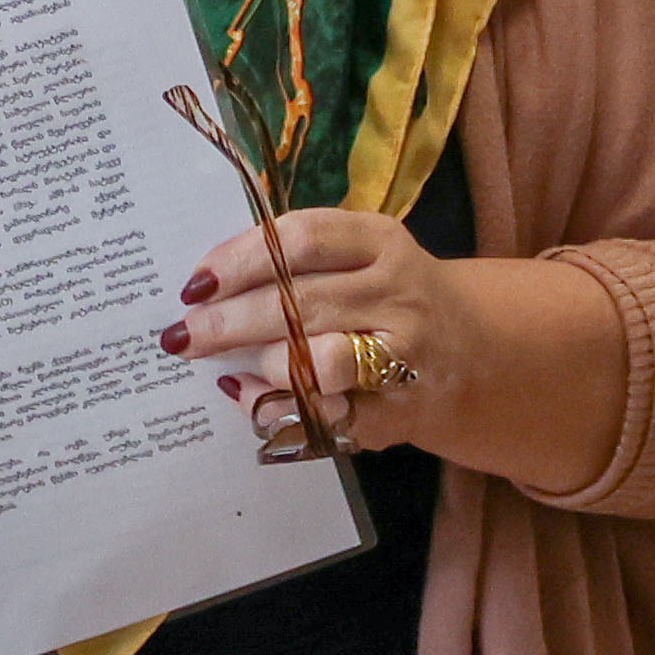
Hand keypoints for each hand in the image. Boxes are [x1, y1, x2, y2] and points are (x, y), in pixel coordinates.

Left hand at [164, 207, 630, 497]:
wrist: (472, 353)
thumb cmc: (383, 296)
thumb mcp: (356, 255)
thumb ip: (290, 258)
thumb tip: (204, 283)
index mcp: (381, 242)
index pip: (302, 239)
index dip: (240, 259)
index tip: (196, 282)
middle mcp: (399, 294)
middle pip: (301, 303)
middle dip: (228, 322)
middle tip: (182, 334)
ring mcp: (406, 356)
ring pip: (321, 362)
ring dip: (264, 364)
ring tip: (232, 365)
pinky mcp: (401, 411)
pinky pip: (329, 415)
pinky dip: (279, 408)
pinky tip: (249, 397)